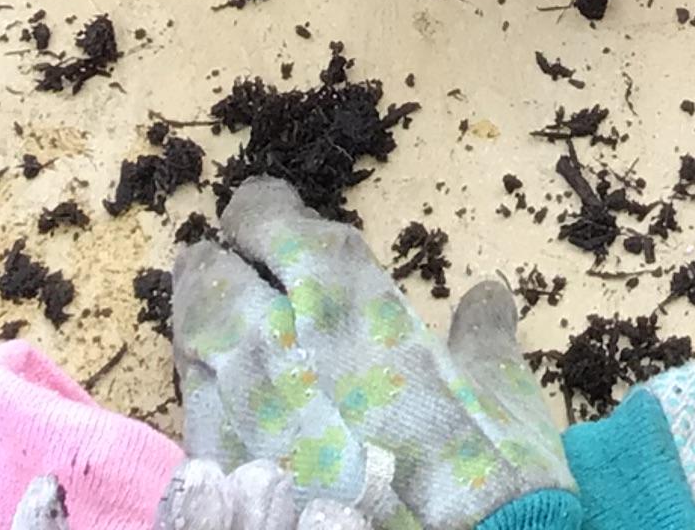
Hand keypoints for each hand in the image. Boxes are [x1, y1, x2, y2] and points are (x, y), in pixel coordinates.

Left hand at [167, 178, 569, 529]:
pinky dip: (201, 403)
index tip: (267, 214)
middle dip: (216, 265)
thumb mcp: (504, 391)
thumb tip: (487, 298)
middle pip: (212, 277)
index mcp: (341, 297)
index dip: (262, 212)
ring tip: (213, 329)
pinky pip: (192, 422)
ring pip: (190, 347)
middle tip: (224, 263)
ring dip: (200, 330)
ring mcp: (239, 416)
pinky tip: (219, 409)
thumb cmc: (486, 474)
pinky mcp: (222, 482)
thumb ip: (484, 337)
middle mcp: (274, 342)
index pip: (268, 221)